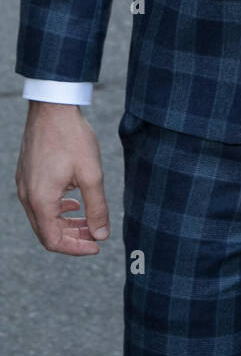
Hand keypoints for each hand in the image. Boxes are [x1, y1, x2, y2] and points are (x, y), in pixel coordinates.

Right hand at [16, 103, 109, 254]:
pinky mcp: (26, 175)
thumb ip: (97, 208)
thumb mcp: (91, 174)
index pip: (53, 241)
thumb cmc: (72, 137)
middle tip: (96, 235)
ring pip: (43, 218)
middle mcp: (27, 197)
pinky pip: (39, 203)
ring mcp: (23, 185)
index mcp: (41, 200)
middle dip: (72, 238)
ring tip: (89, 221)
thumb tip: (102, 235)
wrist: (52, 107)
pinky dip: (57, 209)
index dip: (76, 248)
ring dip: (66, 224)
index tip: (97, 245)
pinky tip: (74, 203)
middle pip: (47, 232)